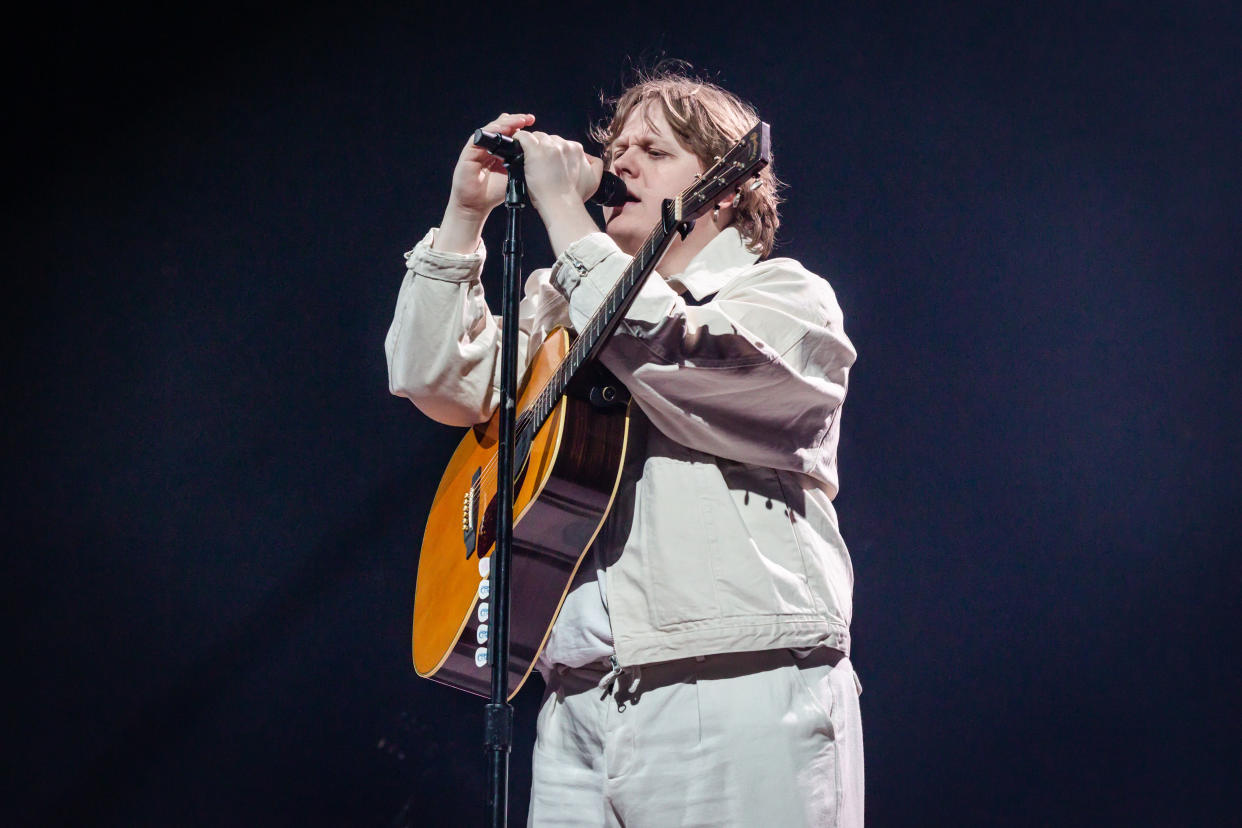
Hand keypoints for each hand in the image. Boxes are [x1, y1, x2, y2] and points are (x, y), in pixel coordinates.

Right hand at [435, 112, 533, 253]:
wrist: (477, 206)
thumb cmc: (493, 192)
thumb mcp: (514, 175)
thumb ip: (522, 163)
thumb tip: (539, 154)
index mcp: (499, 150)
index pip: (510, 132)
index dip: (520, 126)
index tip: (532, 121)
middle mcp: (488, 147)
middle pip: (502, 127)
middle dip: (515, 121)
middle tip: (527, 118)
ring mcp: (478, 148)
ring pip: (491, 129)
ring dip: (504, 124)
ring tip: (516, 121)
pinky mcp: (468, 153)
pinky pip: (478, 138)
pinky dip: (490, 133)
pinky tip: (500, 130)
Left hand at [511, 131, 602, 211]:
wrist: (562, 205)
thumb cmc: (574, 197)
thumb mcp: (595, 180)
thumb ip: (595, 165)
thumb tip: (590, 159)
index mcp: (576, 150)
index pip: (561, 143)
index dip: (554, 153)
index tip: (550, 163)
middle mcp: (564, 145)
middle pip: (549, 139)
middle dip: (544, 149)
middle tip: (540, 165)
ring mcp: (549, 147)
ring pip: (537, 138)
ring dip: (532, 147)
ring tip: (530, 161)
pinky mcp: (535, 150)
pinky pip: (523, 137)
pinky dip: (519, 140)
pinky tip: (517, 147)